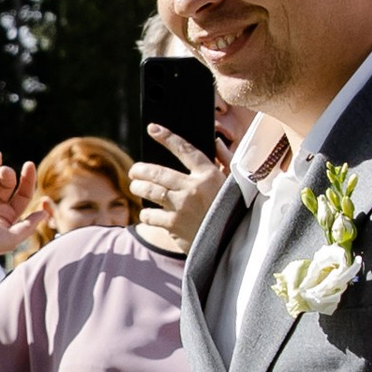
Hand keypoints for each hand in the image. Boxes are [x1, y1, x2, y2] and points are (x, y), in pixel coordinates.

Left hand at [131, 126, 227, 255]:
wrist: (235, 243)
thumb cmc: (235, 210)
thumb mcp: (236, 183)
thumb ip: (225, 160)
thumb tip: (215, 140)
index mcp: (209, 175)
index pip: (185, 150)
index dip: (167, 137)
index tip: (153, 128)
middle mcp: (193, 189)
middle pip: (157, 172)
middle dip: (140, 170)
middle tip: (134, 171)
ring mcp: (182, 208)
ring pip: (149, 192)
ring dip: (138, 188)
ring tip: (136, 188)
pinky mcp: (174, 227)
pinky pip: (151, 216)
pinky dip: (146, 214)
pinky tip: (147, 214)